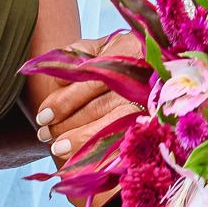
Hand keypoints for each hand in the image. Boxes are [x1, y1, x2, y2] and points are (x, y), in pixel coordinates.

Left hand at [34, 30, 143, 162]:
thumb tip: (54, 81)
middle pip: (99, 106)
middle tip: (44, 134)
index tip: (43, 116)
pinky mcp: (156, 120)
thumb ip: (76, 56)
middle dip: (66, 123)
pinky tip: (85, 160)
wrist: (164, 61)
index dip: (64, 101)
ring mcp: (150, 102)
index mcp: (125, 54)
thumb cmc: (125, 55)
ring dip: (81, 139)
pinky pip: (127, 139)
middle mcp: (140, 79)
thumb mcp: (101, 46)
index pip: (88, 81)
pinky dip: (104, 151)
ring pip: (113, 125)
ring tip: (57, 147)